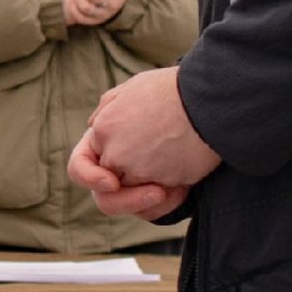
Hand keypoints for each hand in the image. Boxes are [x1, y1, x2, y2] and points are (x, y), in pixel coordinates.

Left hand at [68, 66, 219, 218]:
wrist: (209, 99)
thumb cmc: (175, 90)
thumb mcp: (132, 89)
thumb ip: (108, 110)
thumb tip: (93, 127)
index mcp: (102, 129)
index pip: (82, 166)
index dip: (92, 177)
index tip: (110, 182)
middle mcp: (113, 152)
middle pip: (111, 187)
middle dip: (130, 192)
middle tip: (155, 189)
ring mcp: (137, 169)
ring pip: (138, 194)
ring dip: (156, 188)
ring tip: (177, 167)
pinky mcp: (163, 183)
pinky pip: (162, 202)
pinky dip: (173, 195)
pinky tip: (186, 176)